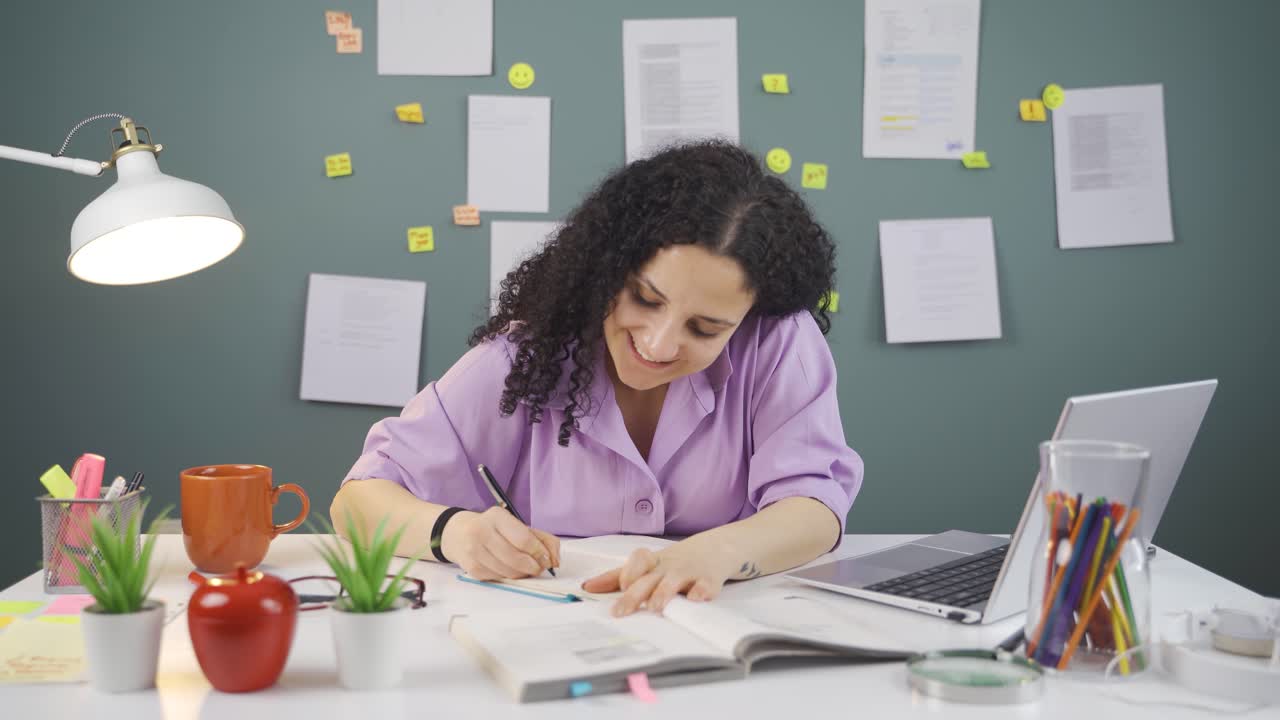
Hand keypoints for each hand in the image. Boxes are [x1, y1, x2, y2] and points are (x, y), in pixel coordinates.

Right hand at [440, 507, 559, 580]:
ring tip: (525, 569)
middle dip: (533, 567)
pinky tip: (508, 570)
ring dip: (522, 574)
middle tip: (538, 568)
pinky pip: (497, 578)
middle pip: (516, 558)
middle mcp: (482, 531)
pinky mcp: (470, 567)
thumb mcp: (517, 526)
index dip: (539, 553)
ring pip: (507, 572)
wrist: (458, 534)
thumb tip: (555, 559)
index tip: (547, 560)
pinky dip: (508, 577)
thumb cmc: (494, 529)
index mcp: (497, 517)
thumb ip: (542, 538)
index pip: (523, 539)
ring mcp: (474, 550)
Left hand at [581, 540, 732, 616]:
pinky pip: (706, 584)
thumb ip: (617, 577)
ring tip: (655, 607)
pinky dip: (702, 590)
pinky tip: (696, 598)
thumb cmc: (675, 561)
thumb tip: (587, 587)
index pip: (636, 563)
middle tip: (621, 612)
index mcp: (652, 563)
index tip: (618, 590)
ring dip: (663, 593)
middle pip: (648, 578)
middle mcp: (668, 566)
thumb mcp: (647, 565)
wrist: (717, 547)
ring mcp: (689, 571)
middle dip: (634, 594)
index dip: (625, 575)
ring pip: (673, 581)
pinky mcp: (710, 578)